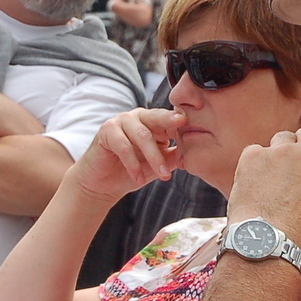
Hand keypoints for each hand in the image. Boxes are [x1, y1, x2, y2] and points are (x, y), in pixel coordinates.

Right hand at [70, 108, 184, 204]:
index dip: (182, 127)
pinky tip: (140, 179)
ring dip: (154, 158)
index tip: (197, 132)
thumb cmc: (133, 171)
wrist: (103, 184)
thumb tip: (191, 154)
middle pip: (157, 117)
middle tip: (183, 124)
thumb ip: (173, 156)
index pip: (170, 119)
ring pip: (142, 136)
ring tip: (164, 177)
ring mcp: (121, 121)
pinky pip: (124, 146)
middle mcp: (138, 117)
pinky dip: (133, 165)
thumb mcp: (158, 164)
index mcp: (153, 121)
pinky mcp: (106, 131)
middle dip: (171, 121)